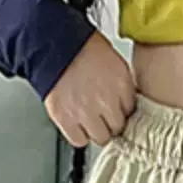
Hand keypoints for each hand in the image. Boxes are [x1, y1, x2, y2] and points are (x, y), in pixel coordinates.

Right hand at [44, 33, 136, 148]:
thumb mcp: (111, 59)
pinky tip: (76, 123)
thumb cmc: (79, 44)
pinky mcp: (66, 119)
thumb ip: (120, 84)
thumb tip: (123, 101)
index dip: (121, 110)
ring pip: (101, 138)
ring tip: (88, 119)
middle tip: (101, 114)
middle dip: (110, 122)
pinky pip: (79, 140)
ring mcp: (87, 112)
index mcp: (121, 83)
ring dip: (95, 131)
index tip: (115, 108)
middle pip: (118, 127)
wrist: (51, 41)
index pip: (131, 111)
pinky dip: (78, 135)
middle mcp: (106, 100)